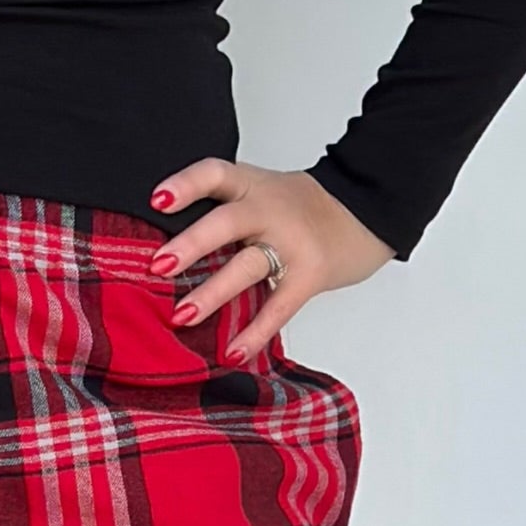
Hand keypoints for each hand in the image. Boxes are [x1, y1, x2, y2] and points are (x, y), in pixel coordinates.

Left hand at [148, 158, 394, 361]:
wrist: (369, 209)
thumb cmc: (305, 208)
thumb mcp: (264, 192)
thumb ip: (227, 210)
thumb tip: (170, 251)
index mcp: (252, 185)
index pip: (215, 173)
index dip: (185, 185)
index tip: (156, 200)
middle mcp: (269, 209)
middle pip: (227, 222)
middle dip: (192, 244)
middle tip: (159, 265)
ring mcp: (291, 243)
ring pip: (247, 265)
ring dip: (212, 292)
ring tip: (182, 316)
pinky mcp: (310, 274)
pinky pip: (279, 306)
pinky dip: (255, 332)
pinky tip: (232, 352)